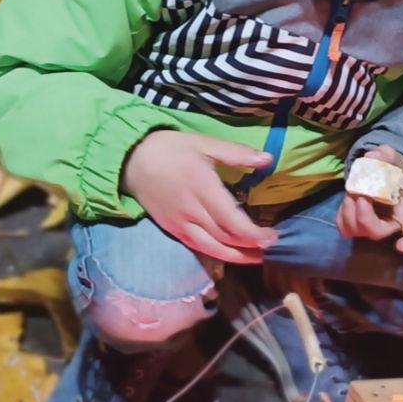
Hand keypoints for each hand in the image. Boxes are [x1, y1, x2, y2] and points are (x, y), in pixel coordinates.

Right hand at [121, 130, 276, 263]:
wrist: (129, 160)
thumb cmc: (170, 148)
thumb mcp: (204, 142)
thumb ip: (237, 153)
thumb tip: (267, 159)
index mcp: (202, 187)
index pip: (232, 221)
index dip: (254, 234)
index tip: (273, 236)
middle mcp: (191, 210)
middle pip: (225, 238)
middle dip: (251, 246)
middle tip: (272, 246)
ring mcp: (179, 223)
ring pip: (212, 248)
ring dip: (236, 257)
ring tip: (257, 258)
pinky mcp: (171, 229)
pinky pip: (197, 246)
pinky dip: (216, 254)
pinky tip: (231, 255)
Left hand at [336, 145, 402, 252]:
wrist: (389, 182)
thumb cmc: (397, 175)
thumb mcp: (397, 161)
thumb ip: (387, 155)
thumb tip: (372, 156)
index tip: (402, 246)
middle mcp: (391, 226)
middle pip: (375, 232)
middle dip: (363, 214)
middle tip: (361, 194)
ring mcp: (372, 227)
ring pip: (355, 230)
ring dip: (349, 210)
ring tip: (353, 191)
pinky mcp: (356, 226)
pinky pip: (344, 227)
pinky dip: (342, 211)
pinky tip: (349, 197)